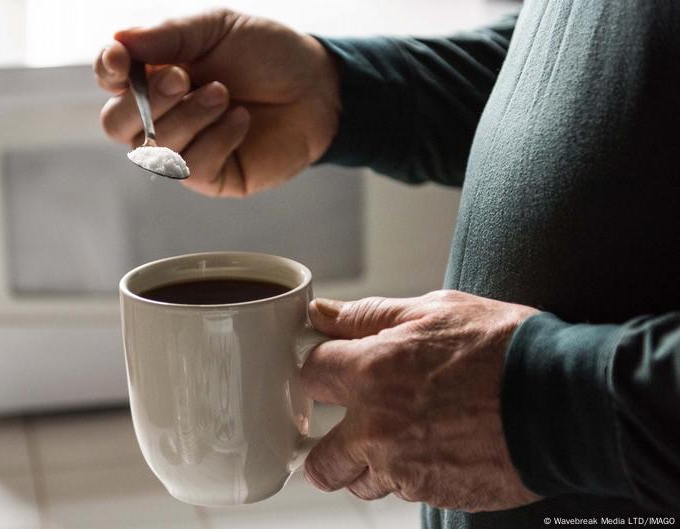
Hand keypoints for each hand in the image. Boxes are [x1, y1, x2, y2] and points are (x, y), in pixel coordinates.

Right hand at [94, 9, 339, 196]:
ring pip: (156, 149)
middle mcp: (161, 116)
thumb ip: (167, 35)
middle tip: (183, 78)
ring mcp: (184, 150)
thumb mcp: (216, 28)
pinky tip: (241, 120)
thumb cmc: (266, 53)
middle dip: (148, 102)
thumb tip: (118, 39)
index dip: (107, 71)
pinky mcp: (211, 177)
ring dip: (190, 117)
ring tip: (224, 94)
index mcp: (154, 75)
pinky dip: (217, 139)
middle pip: (117, 125)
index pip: (110, 80)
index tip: (120, 59)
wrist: (318, 86)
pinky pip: (193, 167)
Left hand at [300, 290, 541, 511]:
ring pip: (359, 481)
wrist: (565, 402)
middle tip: (344, 432)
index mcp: (371, 371)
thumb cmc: (505, 349)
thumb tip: (323, 313)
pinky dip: (410, 476)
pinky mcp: (432, 493)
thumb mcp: (435, 310)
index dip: (316, 371)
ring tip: (403, 440)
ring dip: (369, 466)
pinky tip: (438, 449)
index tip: (326, 374)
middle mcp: (376, 426)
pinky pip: (402, 491)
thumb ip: (368, 316)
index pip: (309, 374)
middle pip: (318, 459)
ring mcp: (402, 467)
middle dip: (325, 447)